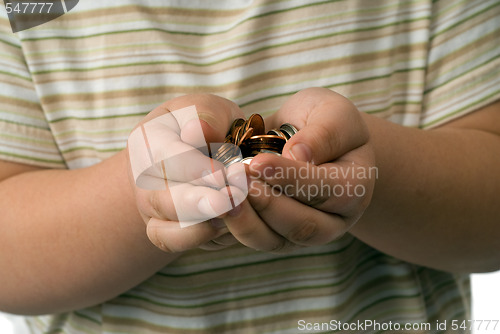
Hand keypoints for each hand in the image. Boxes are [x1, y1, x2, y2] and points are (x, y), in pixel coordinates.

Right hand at [126, 94, 245, 251]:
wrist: (186, 156)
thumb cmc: (200, 126)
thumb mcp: (205, 108)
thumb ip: (206, 114)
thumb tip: (199, 131)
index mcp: (149, 142)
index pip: (167, 157)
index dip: (195, 168)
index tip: (222, 173)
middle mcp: (143, 182)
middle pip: (162, 200)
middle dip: (197, 203)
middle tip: (229, 200)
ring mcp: (153, 212)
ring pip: (165, 231)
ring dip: (200, 226)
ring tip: (232, 213)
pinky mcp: (168, 234)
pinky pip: (177, 245)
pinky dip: (201, 239)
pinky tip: (230, 226)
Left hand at [223, 88, 375, 251]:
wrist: (307, 141)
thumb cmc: (323, 122)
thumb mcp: (332, 113)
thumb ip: (324, 133)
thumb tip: (299, 156)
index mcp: (355, 187)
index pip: (329, 190)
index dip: (293, 179)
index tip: (259, 162)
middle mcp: (334, 219)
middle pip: (303, 226)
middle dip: (266, 204)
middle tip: (235, 180)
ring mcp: (304, 234)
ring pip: (276, 240)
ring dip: (246, 220)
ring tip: (222, 194)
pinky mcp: (278, 237)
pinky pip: (256, 239)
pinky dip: (234, 225)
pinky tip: (216, 205)